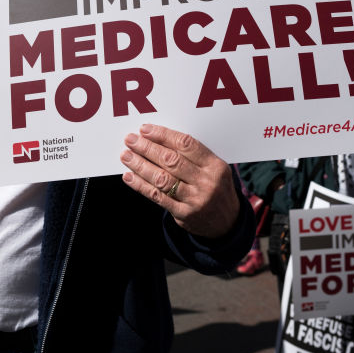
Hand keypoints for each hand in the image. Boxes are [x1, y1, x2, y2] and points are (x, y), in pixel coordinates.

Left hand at [120, 123, 239, 238]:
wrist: (227, 223)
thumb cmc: (216, 188)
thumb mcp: (214, 169)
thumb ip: (193, 156)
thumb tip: (158, 139)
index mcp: (215, 165)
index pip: (186, 144)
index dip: (163, 135)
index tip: (145, 129)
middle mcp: (206, 182)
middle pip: (171, 160)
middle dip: (147, 148)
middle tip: (130, 139)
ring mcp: (195, 200)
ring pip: (162, 178)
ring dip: (140, 165)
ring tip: (126, 155)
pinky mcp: (183, 214)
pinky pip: (158, 197)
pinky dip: (141, 185)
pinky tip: (129, 176)